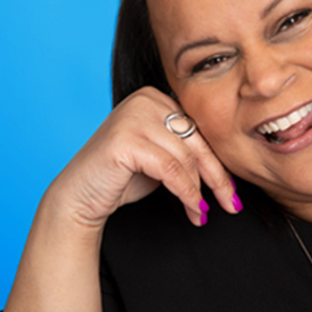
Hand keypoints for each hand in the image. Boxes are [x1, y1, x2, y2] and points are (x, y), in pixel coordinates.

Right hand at [42, 86, 238, 227]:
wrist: (79, 197)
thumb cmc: (121, 178)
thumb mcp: (163, 157)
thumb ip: (188, 150)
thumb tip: (229, 164)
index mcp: (157, 97)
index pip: (200, 130)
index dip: (219, 162)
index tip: (232, 190)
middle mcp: (145, 100)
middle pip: (197, 141)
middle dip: (217, 177)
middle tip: (231, 204)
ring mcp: (133, 116)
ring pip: (186, 157)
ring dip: (199, 191)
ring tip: (202, 213)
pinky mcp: (125, 139)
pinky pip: (170, 169)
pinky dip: (186, 192)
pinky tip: (193, 209)